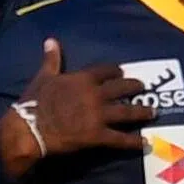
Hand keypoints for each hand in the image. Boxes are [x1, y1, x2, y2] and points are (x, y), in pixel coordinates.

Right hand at [0, 38, 153, 177]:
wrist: (30, 128)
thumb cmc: (35, 102)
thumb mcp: (43, 77)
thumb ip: (52, 59)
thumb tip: (51, 40)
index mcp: (82, 79)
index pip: (105, 71)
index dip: (115, 71)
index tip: (121, 72)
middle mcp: (95, 95)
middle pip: (121, 88)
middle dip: (134, 87)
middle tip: (143, 88)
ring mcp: (98, 115)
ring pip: (126, 112)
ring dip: (141, 112)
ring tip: (153, 112)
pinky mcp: (97, 135)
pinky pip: (120, 138)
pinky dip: (133, 141)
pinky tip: (145, 142)